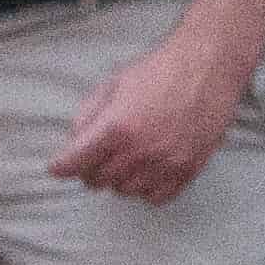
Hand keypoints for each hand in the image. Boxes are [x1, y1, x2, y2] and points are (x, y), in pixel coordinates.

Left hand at [50, 19, 260, 203]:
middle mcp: (141, 150)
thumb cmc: (159, 71)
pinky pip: (156, 197)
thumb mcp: (113, 84)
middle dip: (90, 170)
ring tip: (125, 159)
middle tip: (96, 157)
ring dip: (118, 179)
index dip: (62, 167)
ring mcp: (166, 163)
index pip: (77, 161)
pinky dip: (145, 189)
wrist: (208, 67)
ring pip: (126, 191)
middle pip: (99, 180)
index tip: (57, 168)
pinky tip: (146, 170)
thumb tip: (73, 143)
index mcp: (118, 126)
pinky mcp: (188, 170)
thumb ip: (88, 115)